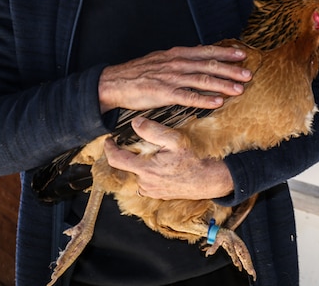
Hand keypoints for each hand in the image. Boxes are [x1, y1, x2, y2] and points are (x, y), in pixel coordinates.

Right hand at [98, 45, 250, 112]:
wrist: (115, 82)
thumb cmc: (140, 72)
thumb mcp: (162, 59)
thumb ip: (182, 58)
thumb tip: (201, 54)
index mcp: (177, 54)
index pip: (206, 51)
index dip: (225, 53)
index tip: (242, 54)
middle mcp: (177, 63)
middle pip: (209, 65)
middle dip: (231, 70)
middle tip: (249, 73)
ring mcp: (171, 78)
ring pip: (202, 80)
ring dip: (223, 84)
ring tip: (240, 89)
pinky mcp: (164, 94)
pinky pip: (188, 97)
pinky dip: (204, 100)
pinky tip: (218, 102)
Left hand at [104, 117, 233, 199]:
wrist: (210, 180)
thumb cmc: (194, 159)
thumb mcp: (174, 139)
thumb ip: (152, 130)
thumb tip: (136, 122)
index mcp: (145, 169)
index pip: (116, 159)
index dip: (109, 148)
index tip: (108, 140)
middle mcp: (145, 183)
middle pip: (127, 167)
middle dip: (130, 154)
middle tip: (140, 144)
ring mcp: (152, 191)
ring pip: (138, 174)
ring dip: (141, 164)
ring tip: (155, 154)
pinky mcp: (159, 195)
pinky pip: (147, 183)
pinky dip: (149, 173)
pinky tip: (163, 165)